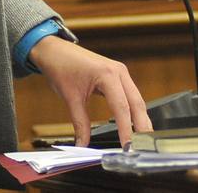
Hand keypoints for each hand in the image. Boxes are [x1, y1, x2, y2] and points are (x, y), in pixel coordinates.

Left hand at [28, 33, 151, 146]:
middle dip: (142, 126)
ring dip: (140, 119)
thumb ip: (80, 123)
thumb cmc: (61, 66)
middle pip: (137, 103)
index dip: (126, 129)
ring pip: (136, 99)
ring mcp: (120, 72)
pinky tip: (134, 124)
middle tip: (143, 147)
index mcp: (107, 74)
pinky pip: (130, 95)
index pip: (121, 107)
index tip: (128, 147)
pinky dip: (133, 110)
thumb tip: (83, 144)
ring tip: (141, 140)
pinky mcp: (118, 75)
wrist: (54, 49)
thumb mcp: (70, 97)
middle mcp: (118, 71)